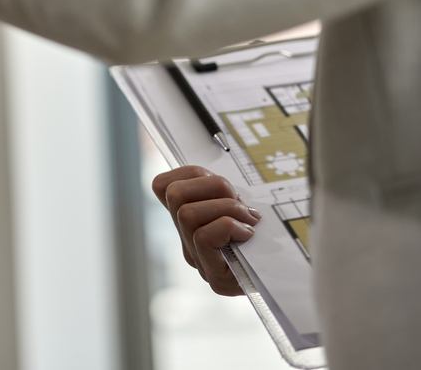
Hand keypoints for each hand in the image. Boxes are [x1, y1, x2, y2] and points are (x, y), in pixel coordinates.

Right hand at [152, 166, 261, 295]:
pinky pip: (204, 236)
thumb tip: (222, 183)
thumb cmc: (270, 236)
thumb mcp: (243, 202)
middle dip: (212, 186)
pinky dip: (230, 227)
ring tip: (248, 218)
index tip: (221, 184)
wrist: (290, 275)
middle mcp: (185, 238)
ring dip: (226, 208)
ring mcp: (197, 260)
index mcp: (188, 217)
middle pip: (175, 194)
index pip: (162, 186)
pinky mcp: (214, 279)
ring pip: (187, 214)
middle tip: (239, 200)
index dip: (189, 173)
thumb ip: (225, 192)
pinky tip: (248, 234)